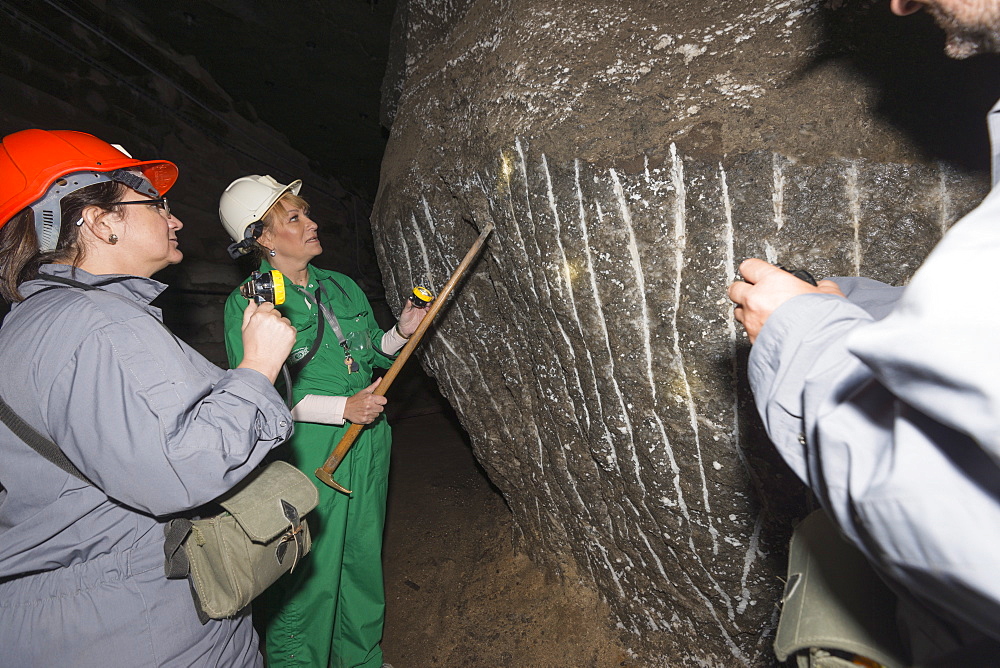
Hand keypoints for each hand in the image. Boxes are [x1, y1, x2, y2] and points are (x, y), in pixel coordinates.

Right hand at [237, 301, 295, 381]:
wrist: (261, 363)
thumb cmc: (252, 348)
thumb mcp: (245, 328)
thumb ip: (248, 312)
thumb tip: (252, 302)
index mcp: (260, 315)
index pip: (267, 304)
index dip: (267, 311)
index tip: (266, 317)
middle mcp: (272, 318)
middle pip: (276, 313)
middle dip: (273, 320)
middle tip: (268, 331)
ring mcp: (283, 325)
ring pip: (284, 320)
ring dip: (281, 326)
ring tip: (274, 337)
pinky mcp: (291, 332)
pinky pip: (291, 328)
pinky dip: (288, 333)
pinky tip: (280, 340)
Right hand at [343, 377, 386, 423]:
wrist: (345, 408)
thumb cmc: (355, 399)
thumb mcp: (364, 391)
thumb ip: (374, 385)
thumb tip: (380, 379)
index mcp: (370, 398)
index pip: (384, 401)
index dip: (381, 401)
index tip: (378, 401)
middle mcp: (370, 406)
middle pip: (381, 409)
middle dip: (377, 407)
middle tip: (371, 406)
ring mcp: (367, 414)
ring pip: (377, 415)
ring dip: (373, 413)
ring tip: (367, 410)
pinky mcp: (365, 420)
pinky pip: (372, 420)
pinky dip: (370, 418)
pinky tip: (365, 414)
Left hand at [396, 299, 427, 337]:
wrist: (404, 329)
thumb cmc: (404, 319)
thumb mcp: (405, 311)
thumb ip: (408, 305)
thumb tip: (409, 299)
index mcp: (417, 307)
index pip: (423, 302)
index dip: (425, 300)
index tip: (426, 298)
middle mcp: (421, 311)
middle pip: (428, 306)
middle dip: (429, 304)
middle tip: (428, 304)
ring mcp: (423, 316)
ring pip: (430, 312)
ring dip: (430, 310)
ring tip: (428, 309)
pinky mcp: (424, 322)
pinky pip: (429, 320)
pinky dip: (430, 318)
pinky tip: (428, 317)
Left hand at [728, 259, 843, 342]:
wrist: (817, 348)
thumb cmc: (821, 320)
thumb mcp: (830, 295)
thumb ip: (820, 287)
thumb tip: (821, 288)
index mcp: (772, 282)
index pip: (750, 266)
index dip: (754, 270)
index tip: (756, 273)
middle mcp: (756, 299)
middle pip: (735, 288)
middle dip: (744, 290)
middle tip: (756, 293)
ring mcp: (751, 320)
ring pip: (738, 311)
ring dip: (747, 311)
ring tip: (763, 315)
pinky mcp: (752, 338)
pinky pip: (747, 331)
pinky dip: (755, 330)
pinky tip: (769, 331)